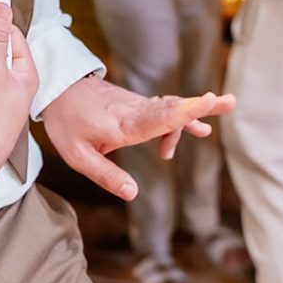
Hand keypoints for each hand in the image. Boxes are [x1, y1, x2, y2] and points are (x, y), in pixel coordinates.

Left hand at [41, 75, 234, 200]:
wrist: (55, 88)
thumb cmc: (65, 122)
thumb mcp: (77, 155)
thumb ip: (106, 175)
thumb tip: (134, 194)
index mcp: (122, 124)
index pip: (158, 117)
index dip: (183, 111)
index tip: (205, 101)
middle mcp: (134, 111)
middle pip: (171, 108)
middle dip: (199, 105)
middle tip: (228, 101)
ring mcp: (136, 105)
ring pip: (169, 108)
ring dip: (196, 109)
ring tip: (226, 105)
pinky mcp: (135, 105)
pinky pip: (163, 109)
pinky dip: (181, 116)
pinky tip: (199, 128)